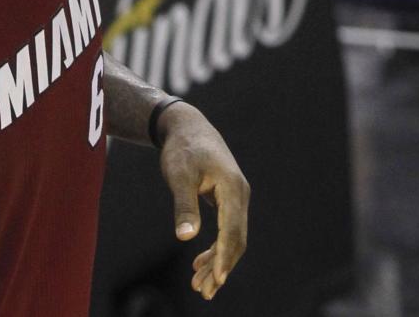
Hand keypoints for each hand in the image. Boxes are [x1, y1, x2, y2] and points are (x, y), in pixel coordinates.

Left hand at [157, 102, 249, 300]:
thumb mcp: (179, 176)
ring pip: (232, 237)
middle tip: (203, 292)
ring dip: (218, 261)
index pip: (231, 231)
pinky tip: (200, 261)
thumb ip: (184, 206)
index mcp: (232, 189)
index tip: (216, 280)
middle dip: (221, 267)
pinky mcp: (228, 199)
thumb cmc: (182, 149)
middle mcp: (240, 195)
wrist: (187, 127)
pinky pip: (227, 230)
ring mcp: (236, 197)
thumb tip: (186, 237)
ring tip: (200, 285)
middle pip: (235, 240)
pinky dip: (216, 248)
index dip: (224, 257)